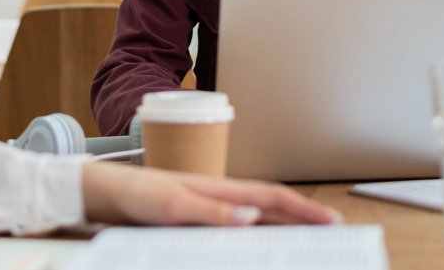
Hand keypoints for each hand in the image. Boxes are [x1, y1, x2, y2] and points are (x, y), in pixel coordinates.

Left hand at [81, 162, 340, 226]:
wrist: (109, 195)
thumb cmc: (139, 194)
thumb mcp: (174, 205)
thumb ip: (212, 212)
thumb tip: (254, 217)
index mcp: (221, 189)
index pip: (272, 198)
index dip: (304, 210)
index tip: (333, 221)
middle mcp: (222, 198)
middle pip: (272, 210)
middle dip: (304, 222)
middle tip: (334, 237)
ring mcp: (212, 211)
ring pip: (258, 222)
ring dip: (283, 233)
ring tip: (308, 247)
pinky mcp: (199, 225)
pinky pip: (236, 235)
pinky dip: (256, 243)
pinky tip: (262, 254)